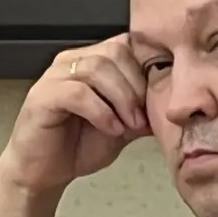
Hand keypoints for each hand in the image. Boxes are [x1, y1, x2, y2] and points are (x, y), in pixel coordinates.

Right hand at [0, 36, 151, 194]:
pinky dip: (101, 111)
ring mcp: (55, 76)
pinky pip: (77, 92)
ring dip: (122, 98)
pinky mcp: (42, 96)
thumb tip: (175, 104)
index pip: (128, 44)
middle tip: (142, 117)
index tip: (161, 97)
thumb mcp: (124, 126)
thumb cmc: (78, 145)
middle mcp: (73, 61)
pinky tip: (110, 129)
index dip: (149, 67)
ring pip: (98, 68)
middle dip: (137, 85)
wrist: (44, 172)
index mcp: (93, 62)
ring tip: (128, 125)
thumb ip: (144, 110)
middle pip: (116, 51)